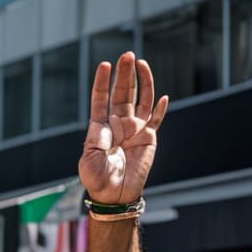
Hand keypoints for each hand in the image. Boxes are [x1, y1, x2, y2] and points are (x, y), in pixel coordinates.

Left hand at [79, 53, 167, 204]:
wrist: (113, 196)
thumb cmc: (97, 179)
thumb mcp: (89, 159)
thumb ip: (97, 140)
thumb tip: (109, 121)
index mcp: (100, 129)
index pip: (101, 100)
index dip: (103, 83)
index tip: (105, 65)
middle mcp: (118, 125)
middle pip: (122, 94)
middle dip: (124, 75)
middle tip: (127, 55)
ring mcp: (134, 130)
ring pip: (140, 100)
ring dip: (141, 83)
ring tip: (140, 64)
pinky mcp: (148, 138)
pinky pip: (156, 120)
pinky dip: (160, 108)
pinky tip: (162, 97)